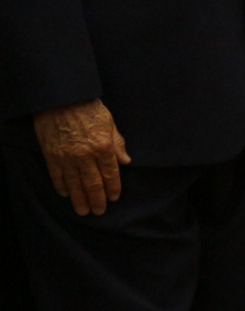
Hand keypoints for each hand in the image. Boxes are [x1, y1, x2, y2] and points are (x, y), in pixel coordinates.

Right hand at [34, 100, 127, 215]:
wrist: (62, 99)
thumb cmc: (89, 109)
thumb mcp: (110, 123)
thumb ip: (118, 144)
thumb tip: (126, 162)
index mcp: (103, 147)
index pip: (111, 174)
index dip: (113, 188)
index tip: (114, 198)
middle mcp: (85, 155)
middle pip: (93, 183)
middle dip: (97, 200)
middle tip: (99, 212)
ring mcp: (67, 157)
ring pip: (74, 184)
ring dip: (79, 199)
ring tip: (83, 211)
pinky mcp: (52, 155)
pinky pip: (57, 176)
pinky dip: (61, 187)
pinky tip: (65, 195)